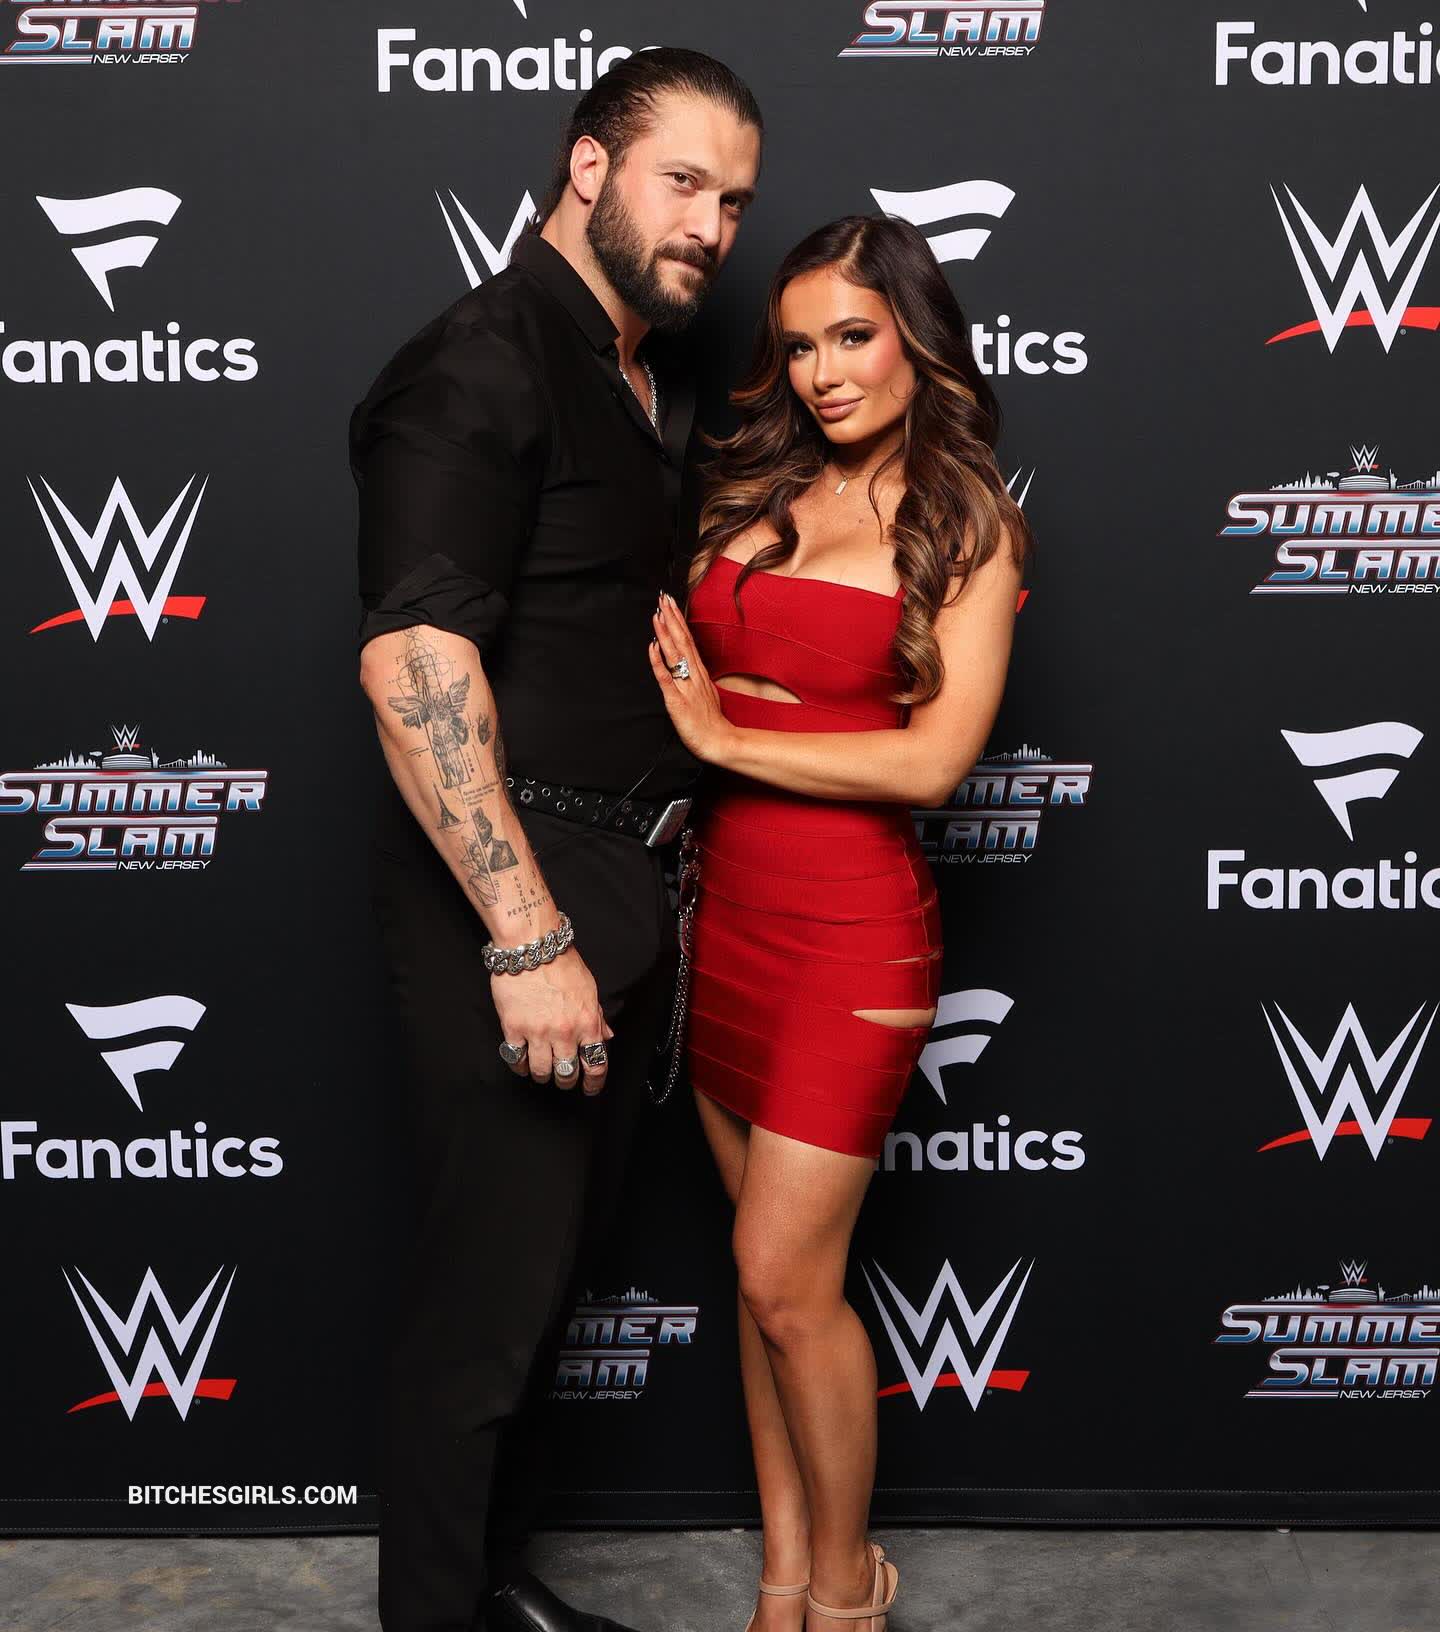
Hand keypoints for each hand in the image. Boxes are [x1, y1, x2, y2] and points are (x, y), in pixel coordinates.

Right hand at [492, 946, 614, 1095]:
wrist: (531, 946)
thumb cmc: (561, 962)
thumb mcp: (589, 989)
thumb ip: (596, 1016)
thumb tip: (605, 1037)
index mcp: (587, 1022)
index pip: (596, 1064)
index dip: (594, 1083)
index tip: (590, 1089)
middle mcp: (564, 1032)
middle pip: (567, 1073)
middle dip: (566, 1081)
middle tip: (563, 1079)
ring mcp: (538, 1032)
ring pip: (541, 1071)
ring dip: (542, 1075)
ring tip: (541, 1071)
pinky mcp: (513, 1028)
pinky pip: (516, 1059)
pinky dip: (520, 1065)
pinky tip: (522, 1062)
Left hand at [648, 592, 733, 764]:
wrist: (719, 741)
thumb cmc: (711, 721)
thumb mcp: (706, 692)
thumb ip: (697, 677)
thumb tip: (689, 663)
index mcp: (699, 672)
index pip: (688, 640)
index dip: (679, 621)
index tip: (671, 603)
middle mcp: (694, 675)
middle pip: (682, 641)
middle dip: (672, 618)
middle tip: (663, 598)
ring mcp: (686, 686)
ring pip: (675, 654)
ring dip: (665, 633)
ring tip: (657, 614)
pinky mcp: (677, 700)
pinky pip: (666, 678)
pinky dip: (658, 661)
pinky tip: (652, 647)